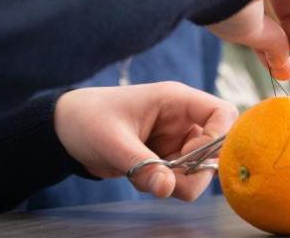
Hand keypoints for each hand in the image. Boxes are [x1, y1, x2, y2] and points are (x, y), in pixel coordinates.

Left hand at [53, 82, 236, 200]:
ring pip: (200, 172)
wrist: (67, 130)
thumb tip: (167, 188)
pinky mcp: (166, 160)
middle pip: (216, 150)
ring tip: (141, 174)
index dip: (221, 138)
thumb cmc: (89, 120)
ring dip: (177, 183)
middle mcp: (182, 120)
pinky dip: (163, 186)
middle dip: (194, 172)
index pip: (222, 113)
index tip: (192, 159)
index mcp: (175, 100)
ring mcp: (175, 141)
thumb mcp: (112, 141)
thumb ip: (141, 165)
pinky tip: (138, 176)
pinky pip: (180, 181)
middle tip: (163, 177)